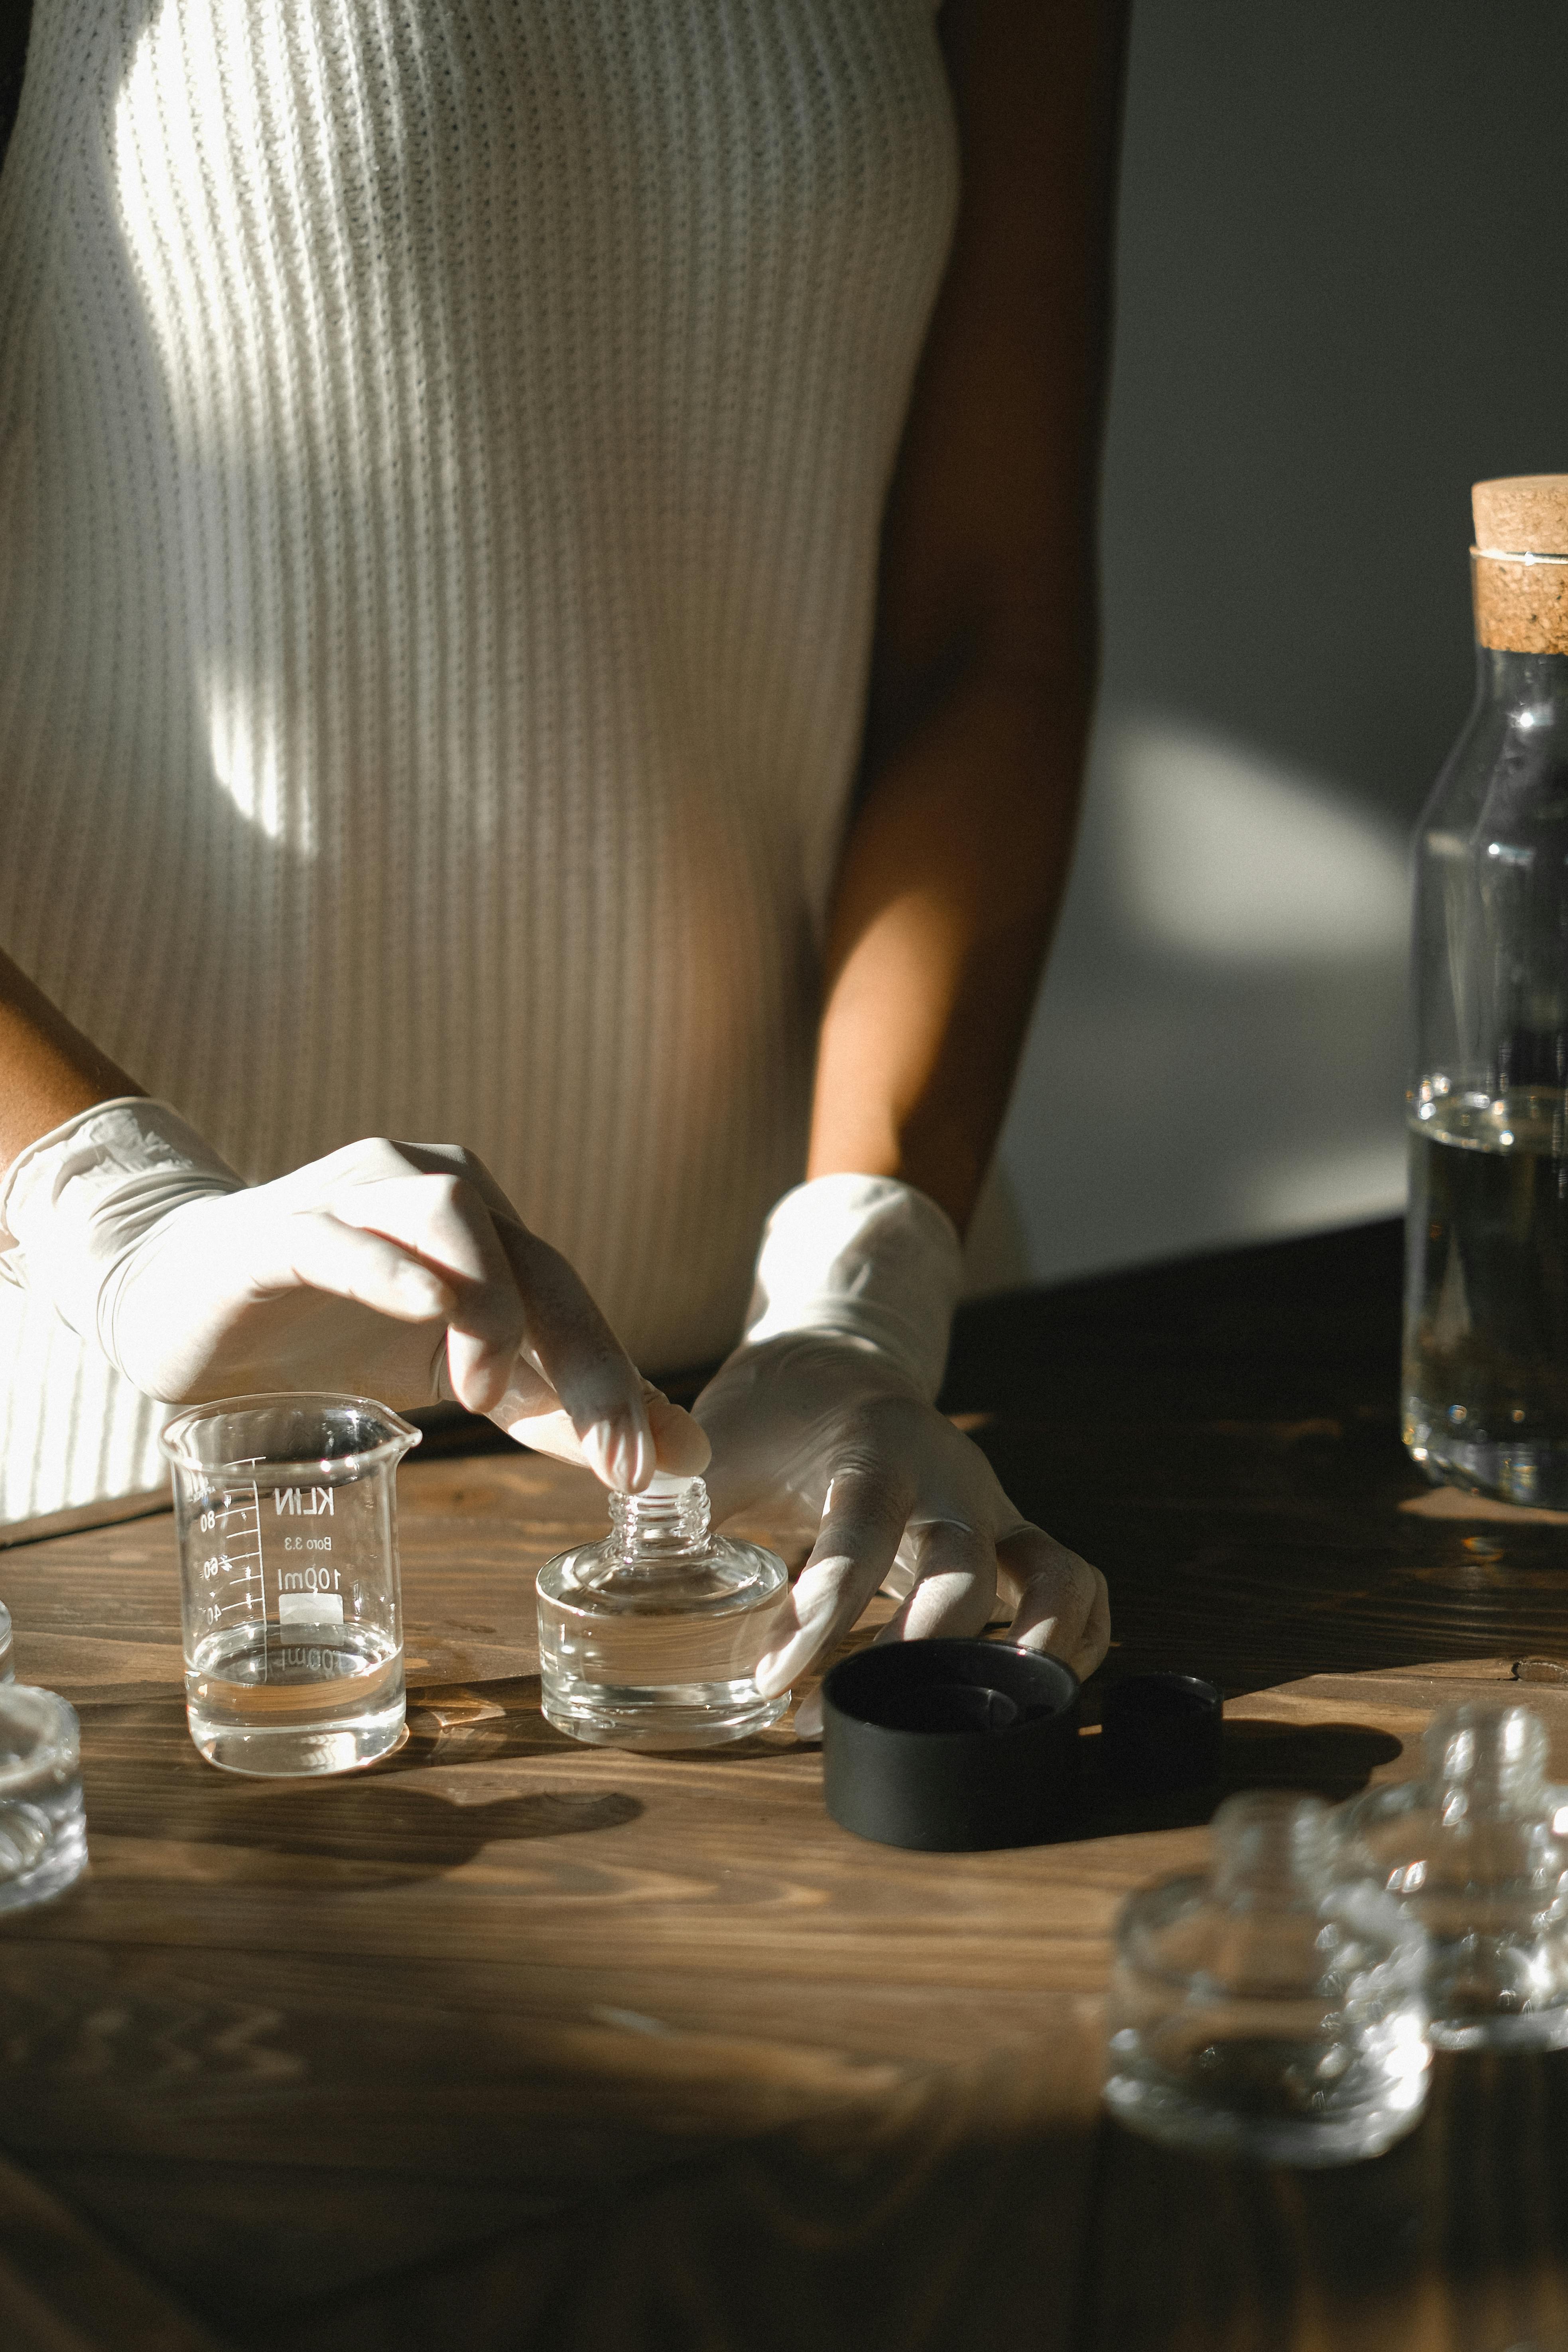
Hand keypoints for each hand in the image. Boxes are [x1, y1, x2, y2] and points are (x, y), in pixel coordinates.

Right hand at [3, 1104, 705, 1489]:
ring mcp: (353, 1201)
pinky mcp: (277, 1230)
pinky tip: (424, 1308)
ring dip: (489, 1306)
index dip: (616, 1382)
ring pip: (450, 1216)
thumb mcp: (460, 1380)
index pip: (570, 1298)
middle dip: (584, 1359)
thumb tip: (682, 1452)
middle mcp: (433, 1190)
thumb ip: (559, 1414)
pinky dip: (388, 1267)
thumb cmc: (332, 1334)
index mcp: (486, 1228)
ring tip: (484, 1394)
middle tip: (609, 1451)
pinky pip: (339, 1235)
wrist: (184, 1304)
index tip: (648, 1470)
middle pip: (532, 1260)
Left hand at [694, 1331, 1108, 1736]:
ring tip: (982, 1723)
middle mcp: (948, 1475)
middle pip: (962, 1562)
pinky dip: (1072, 1639)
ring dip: (1030, 1649)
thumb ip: (680, 1506)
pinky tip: (1027, 1695)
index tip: (775, 1676)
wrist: (835, 1363)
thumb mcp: (720, 1445)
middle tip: (848, 1717)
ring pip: (1049, 1572)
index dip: (825, 1606)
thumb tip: (624, 1574)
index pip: (860, 1524)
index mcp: (873, 1444)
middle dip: (917, 1649)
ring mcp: (991, 1508)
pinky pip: (1074, 1583)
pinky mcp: (1012, 1538)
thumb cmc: (770, 1416)